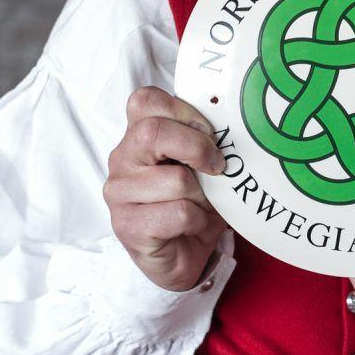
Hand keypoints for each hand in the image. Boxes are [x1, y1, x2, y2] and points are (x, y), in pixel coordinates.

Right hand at [103, 87, 227, 290]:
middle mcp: (123, 159)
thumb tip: (234, 128)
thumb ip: (209, 142)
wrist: (186, 254)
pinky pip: (177, 213)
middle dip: (198, 148)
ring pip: (175, 180)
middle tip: (217, 166)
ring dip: (202, 196)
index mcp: (139, 136)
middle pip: (153, 132)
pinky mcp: (127, 226)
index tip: (210, 132)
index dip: (184, 112)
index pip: (146, 100)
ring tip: (201, 206)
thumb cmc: (196, 202)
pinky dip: (196, 220)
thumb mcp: (206, 166)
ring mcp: (120, 193)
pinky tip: (191, 225)